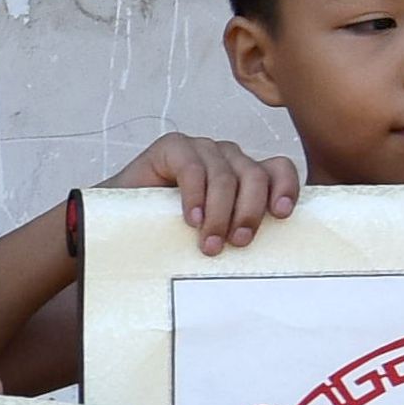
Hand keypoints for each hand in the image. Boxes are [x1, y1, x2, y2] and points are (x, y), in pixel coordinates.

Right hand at [117, 134, 301, 252]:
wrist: (118, 227)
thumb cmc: (170, 235)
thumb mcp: (216, 234)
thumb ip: (241, 233)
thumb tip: (276, 258)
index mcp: (244, 175)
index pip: (278, 169)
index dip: (285, 187)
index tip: (282, 215)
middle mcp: (227, 158)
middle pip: (255, 175)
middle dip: (249, 211)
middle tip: (238, 243)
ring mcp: (200, 149)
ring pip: (225, 174)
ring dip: (220, 213)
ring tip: (209, 244)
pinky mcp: (172, 147)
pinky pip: (193, 167)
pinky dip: (195, 195)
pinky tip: (190, 219)